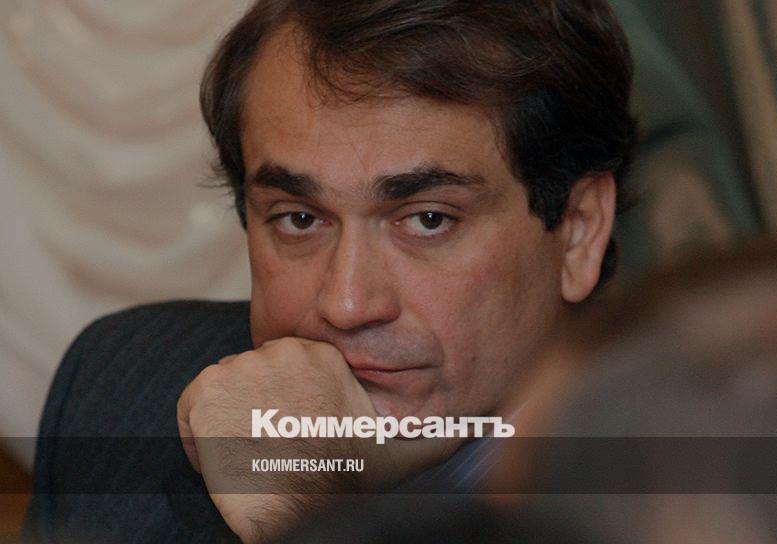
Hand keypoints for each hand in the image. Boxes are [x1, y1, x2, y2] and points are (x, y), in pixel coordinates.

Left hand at [177, 337, 456, 542]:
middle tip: (271, 452)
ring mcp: (244, 367)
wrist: (303, 508)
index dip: (282, 408)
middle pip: (252, 377)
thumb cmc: (348, 484)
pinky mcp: (208, 391)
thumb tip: (483, 424)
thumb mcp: (400, 451)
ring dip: (227, 424)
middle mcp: (283, 351)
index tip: (290, 437)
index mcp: (322, 357)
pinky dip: (198, 437)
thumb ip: (439, 430)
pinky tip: (228, 459)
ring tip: (252, 457)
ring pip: (222, 392)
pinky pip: (191, 409)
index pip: (283, 371)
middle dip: (254, 413)